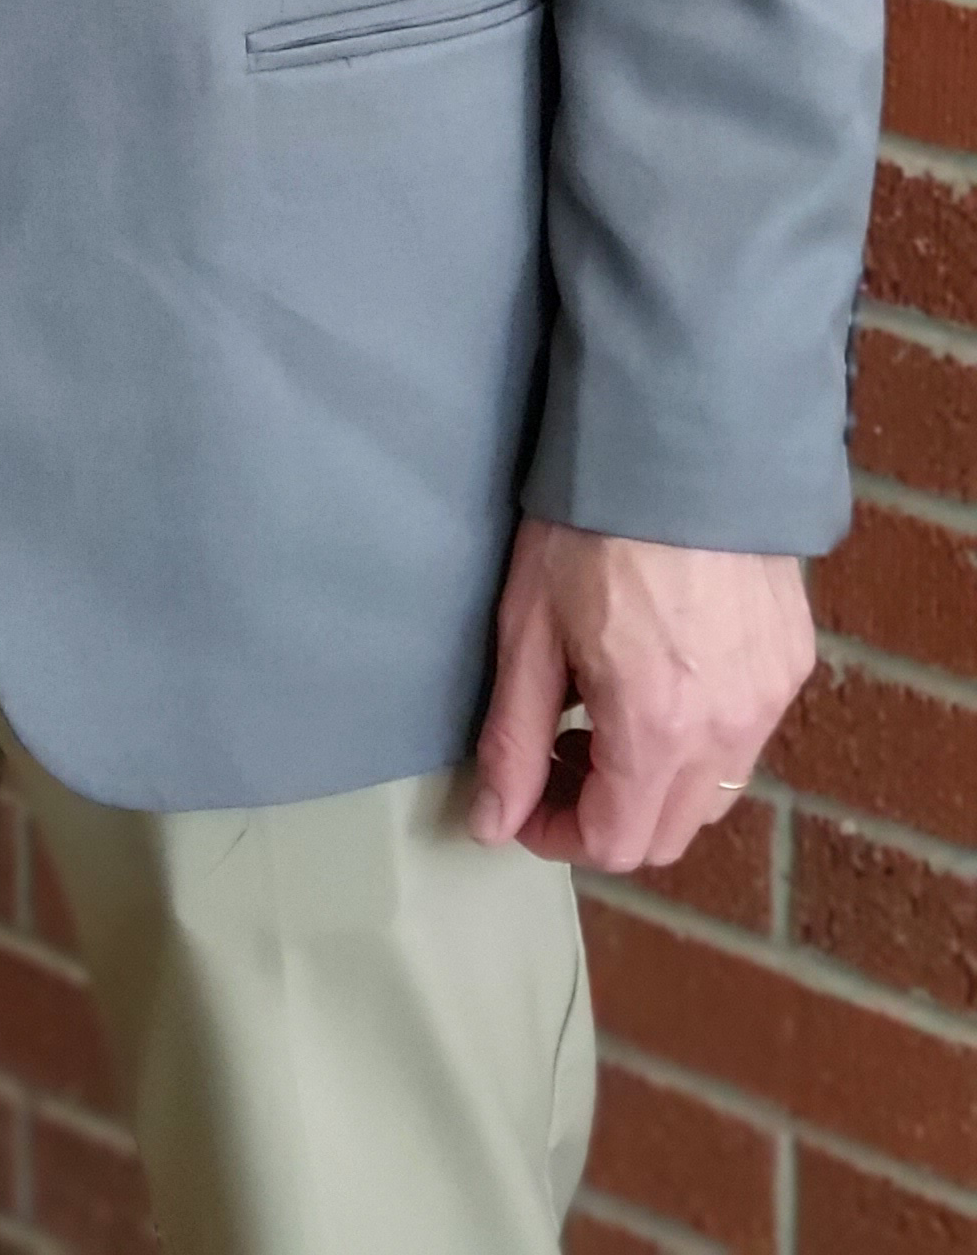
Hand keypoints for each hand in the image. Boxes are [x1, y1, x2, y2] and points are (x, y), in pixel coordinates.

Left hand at [470, 520, 816, 870]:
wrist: (678, 443)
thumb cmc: (588, 529)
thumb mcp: (529, 630)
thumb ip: (514, 738)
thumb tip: (493, 824)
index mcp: (656, 729)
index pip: (615, 842)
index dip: (559, 837)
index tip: (524, 804)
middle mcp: (728, 730)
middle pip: (670, 833)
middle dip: (606, 816)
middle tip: (557, 759)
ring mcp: (770, 698)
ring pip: (714, 792)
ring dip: (656, 784)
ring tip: (602, 717)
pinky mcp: (792, 662)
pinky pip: (747, 736)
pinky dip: (700, 737)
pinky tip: (659, 678)